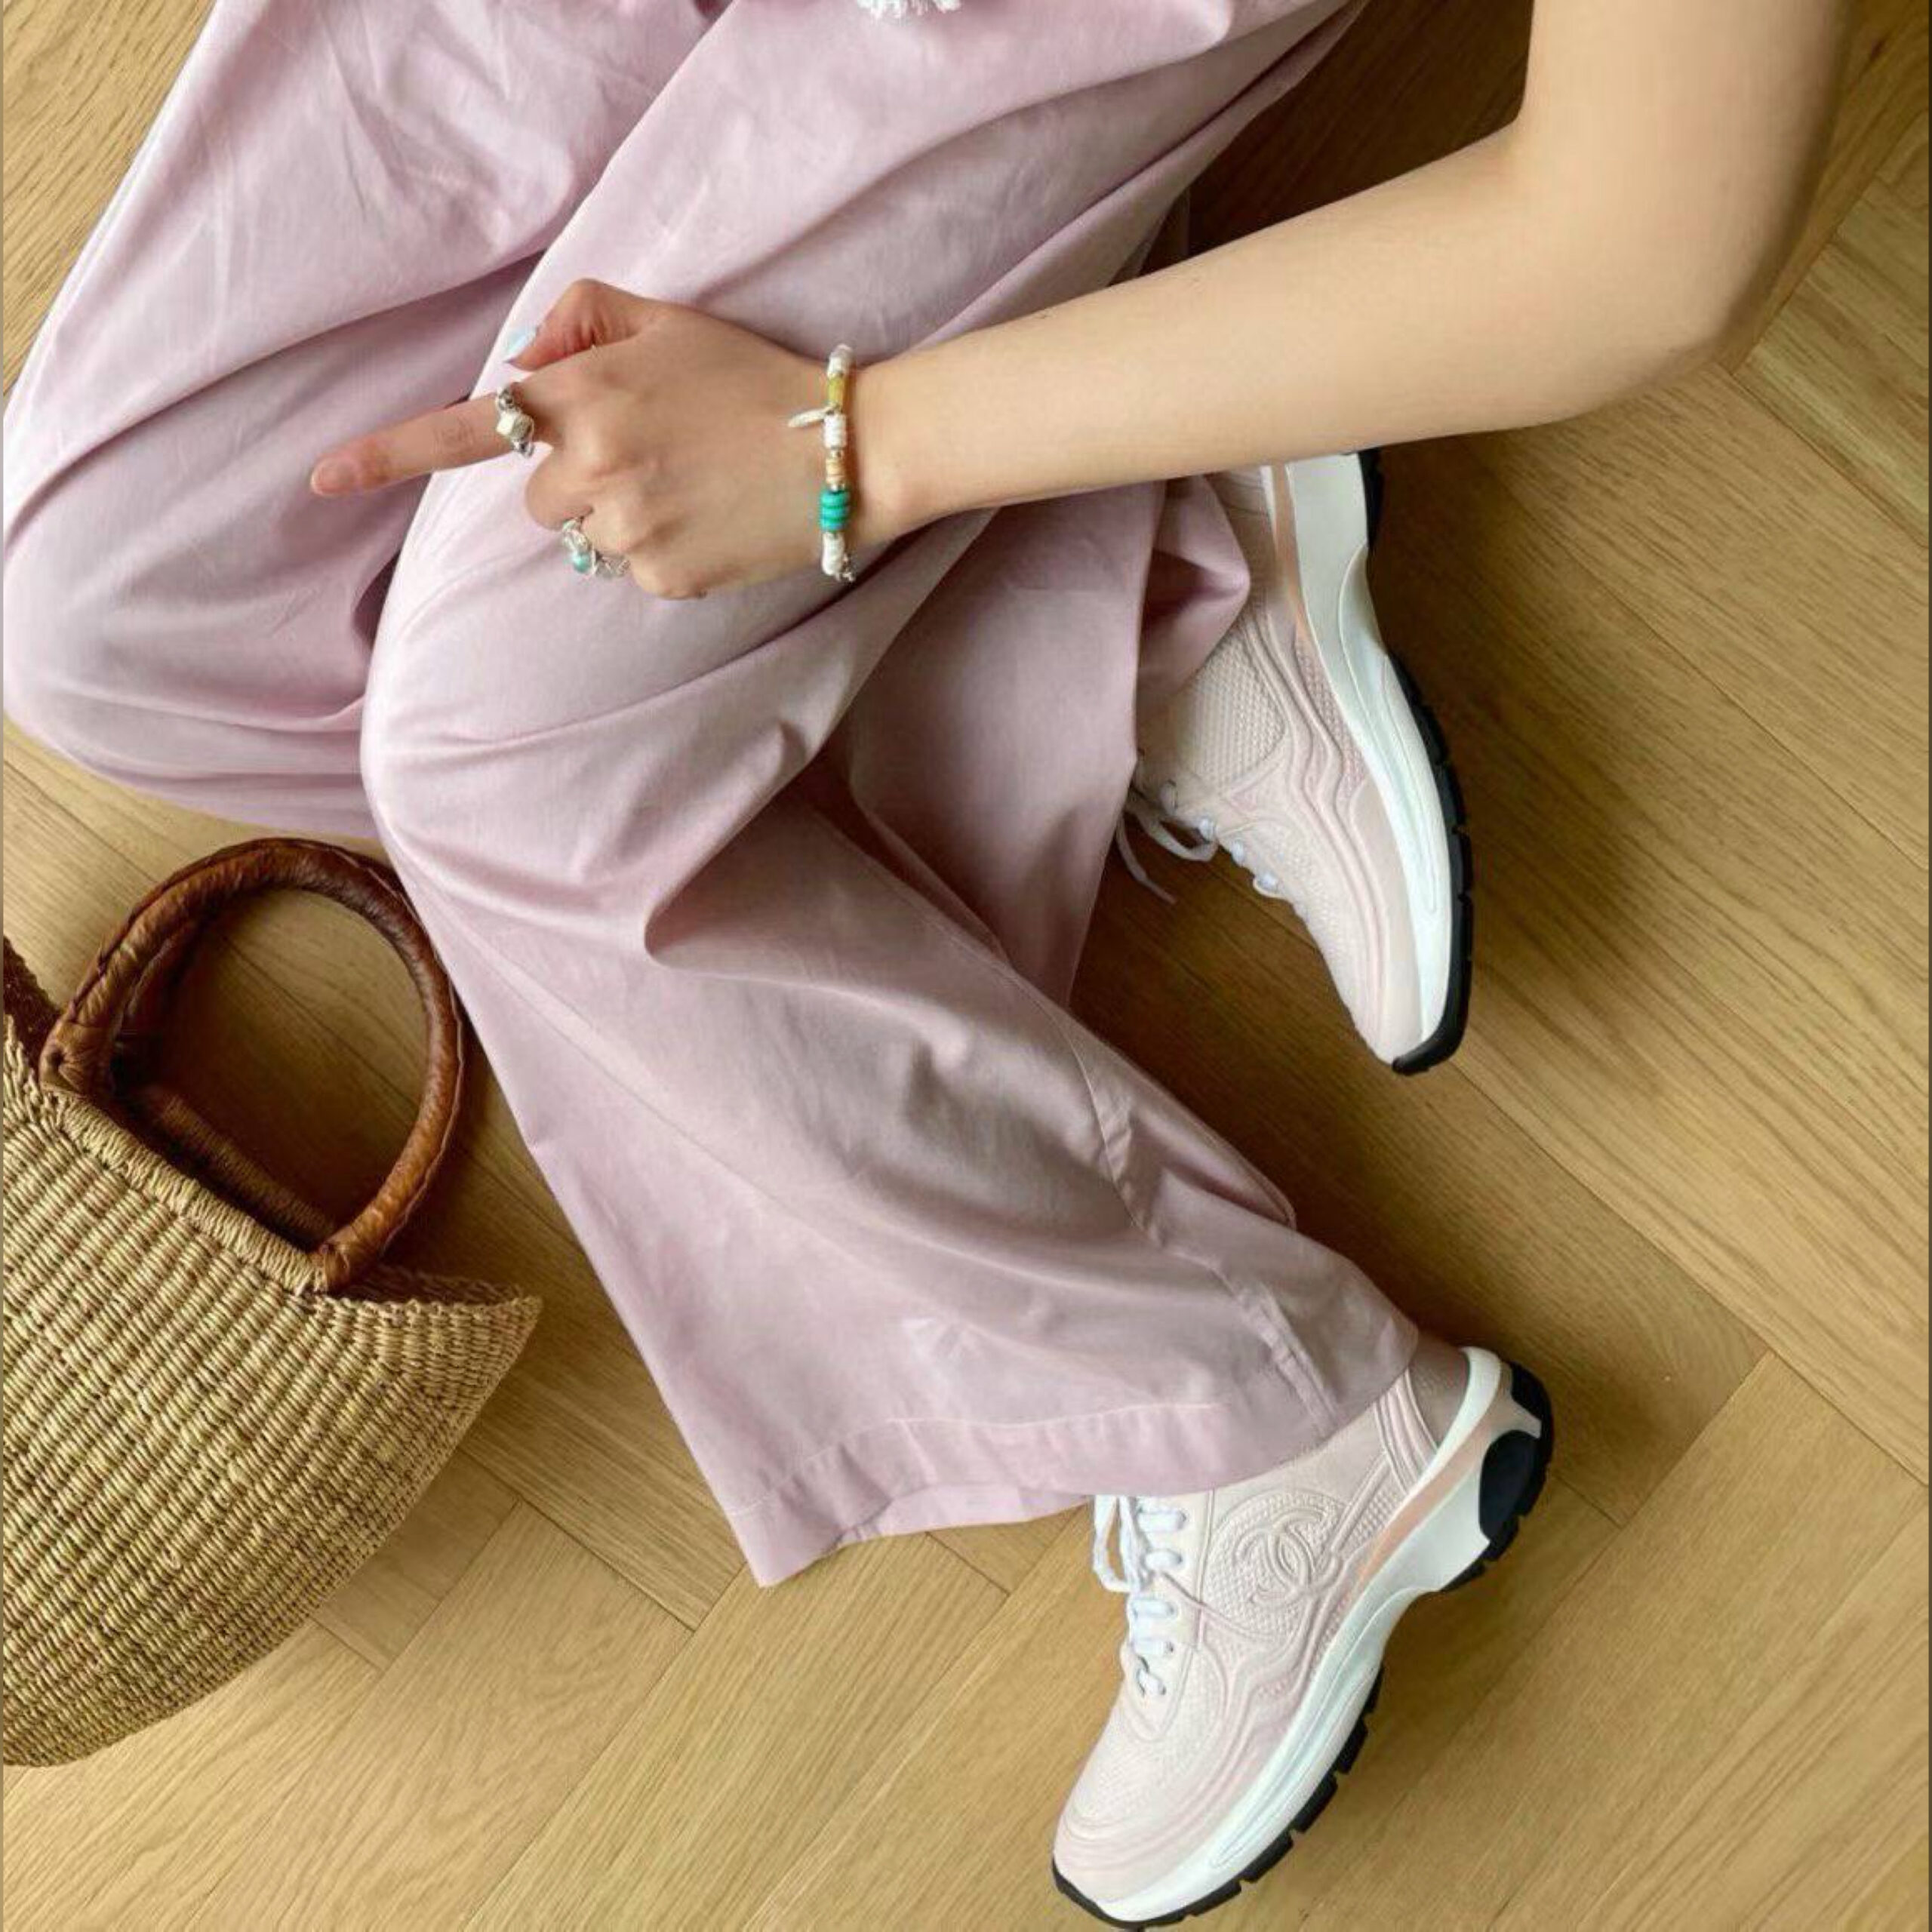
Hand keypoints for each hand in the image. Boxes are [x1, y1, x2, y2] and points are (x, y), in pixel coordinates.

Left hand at [309, 281, 886, 597]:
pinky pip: (633, 572)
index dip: (387, 456)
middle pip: (537, 498)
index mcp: (583, 397)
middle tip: (652, 458)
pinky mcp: (665, 578)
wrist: (846, 450)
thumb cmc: (755, 378)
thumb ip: (581, 318)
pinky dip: (663, 553)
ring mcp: (627, 531)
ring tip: (688, 490)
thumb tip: (525, 365)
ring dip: (620, 519)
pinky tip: (710, 522)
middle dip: (578, 481)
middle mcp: (592, 467)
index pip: (465, 431)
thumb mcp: (668, 319)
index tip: (320, 481)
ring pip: (584, 540)